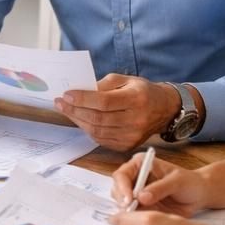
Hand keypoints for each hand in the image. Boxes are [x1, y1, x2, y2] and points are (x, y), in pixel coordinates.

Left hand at [54, 74, 180, 151]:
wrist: (164, 109)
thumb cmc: (142, 91)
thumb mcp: (125, 80)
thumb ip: (102, 84)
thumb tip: (79, 91)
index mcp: (136, 99)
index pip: (104, 102)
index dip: (82, 99)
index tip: (66, 94)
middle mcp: (136, 119)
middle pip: (98, 118)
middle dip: (74, 110)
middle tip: (60, 103)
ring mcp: (133, 136)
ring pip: (97, 131)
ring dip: (78, 121)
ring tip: (67, 110)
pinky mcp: (128, 145)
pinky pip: (101, 140)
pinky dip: (88, 130)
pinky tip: (81, 120)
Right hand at [110, 154, 214, 216]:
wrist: (199, 195)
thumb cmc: (190, 182)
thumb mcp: (177, 182)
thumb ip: (159, 188)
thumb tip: (142, 197)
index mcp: (140, 165)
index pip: (122, 174)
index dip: (122, 187)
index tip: (129, 199)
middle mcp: (135, 179)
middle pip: (117, 189)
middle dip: (122, 200)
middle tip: (131, 210)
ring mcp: (137, 194)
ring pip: (122, 203)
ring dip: (127, 211)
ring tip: (139, 216)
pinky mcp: (141, 208)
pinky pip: (132, 215)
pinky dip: (134, 219)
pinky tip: (143, 222)